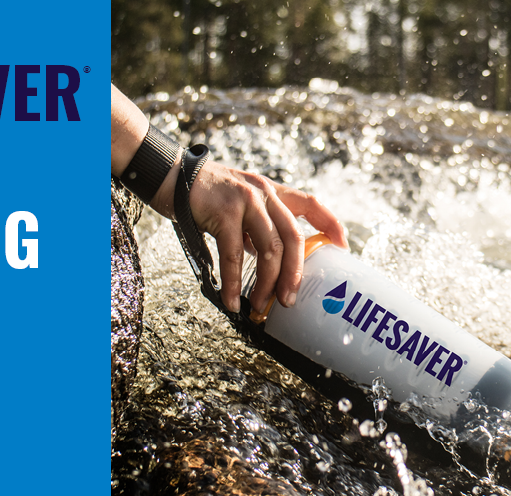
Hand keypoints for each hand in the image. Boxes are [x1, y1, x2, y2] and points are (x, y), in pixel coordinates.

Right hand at [150, 160, 347, 312]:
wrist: (168, 173)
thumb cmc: (201, 194)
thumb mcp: (236, 204)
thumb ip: (253, 227)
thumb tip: (265, 262)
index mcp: (270, 190)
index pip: (310, 203)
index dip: (330, 224)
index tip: (342, 247)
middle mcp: (263, 193)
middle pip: (293, 238)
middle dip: (294, 274)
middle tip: (289, 300)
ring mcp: (245, 200)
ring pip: (269, 250)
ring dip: (267, 283)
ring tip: (260, 306)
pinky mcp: (224, 212)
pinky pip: (234, 255)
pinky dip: (234, 282)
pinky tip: (231, 300)